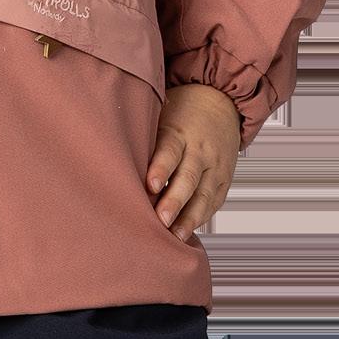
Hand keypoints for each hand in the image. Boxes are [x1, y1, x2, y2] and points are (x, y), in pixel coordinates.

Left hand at [146, 84, 239, 237]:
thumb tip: (114, 164)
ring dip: (189, 217)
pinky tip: (186, 232)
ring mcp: (215, 166)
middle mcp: (201, 150)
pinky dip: (201, 218)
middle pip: (188, 178)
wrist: (219, 102)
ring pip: (204, 194)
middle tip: (161, 220)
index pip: (170, 151)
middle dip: (175, 201)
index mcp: (180, 131)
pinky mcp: (224, 179)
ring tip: (175, 236)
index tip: (150, 185)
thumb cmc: (180, 113)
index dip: (161, 168)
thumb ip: (145, 139)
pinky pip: (213, 202)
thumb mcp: (160, 116)